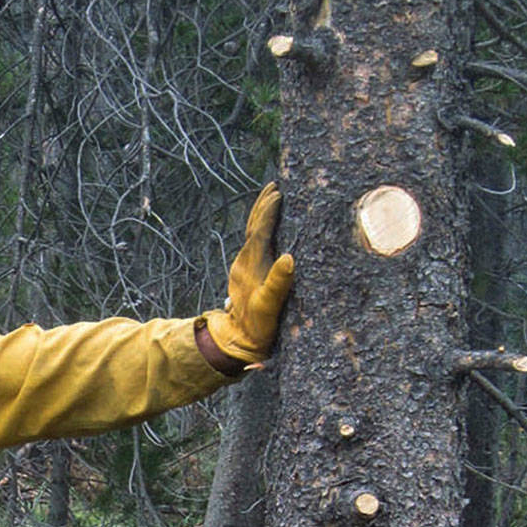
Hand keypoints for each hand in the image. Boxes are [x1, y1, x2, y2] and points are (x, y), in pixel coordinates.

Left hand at [203, 182, 293, 364]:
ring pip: (252, 232)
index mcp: (251, 265)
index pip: (259, 231)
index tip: (278, 193)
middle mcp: (245, 261)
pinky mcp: (247, 272)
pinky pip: (255, 242)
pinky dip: (262, 227)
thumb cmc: (257, 326)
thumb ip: (278, 284)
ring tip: (272, 197)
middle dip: (263, 205)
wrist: (236, 341)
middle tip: (275, 185)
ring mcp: (244, 266)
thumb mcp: (269, 307)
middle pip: (253, 226)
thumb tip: (290, 257)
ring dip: (262, 214)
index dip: (268, 211)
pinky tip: (268, 225)